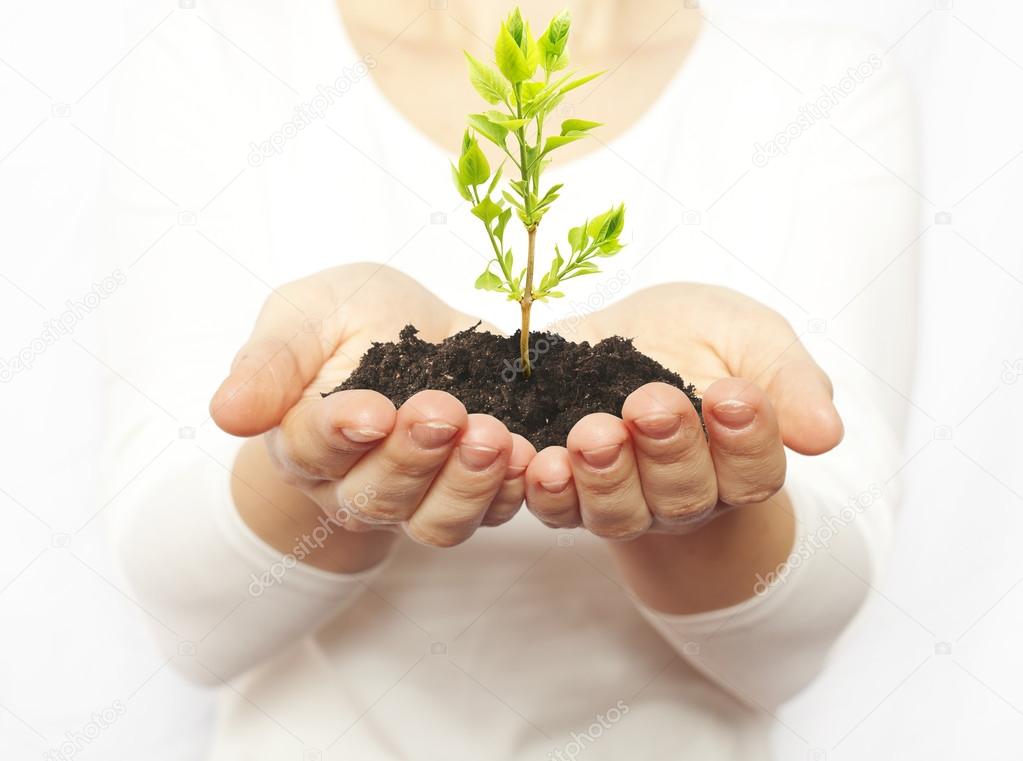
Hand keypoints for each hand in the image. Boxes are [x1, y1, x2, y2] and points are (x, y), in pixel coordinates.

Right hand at [211, 264, 534, 550]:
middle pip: (376, 495)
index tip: (370, 410)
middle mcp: (354, 482)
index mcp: (304, 439)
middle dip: (412, 457)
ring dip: (466, 484)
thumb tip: (225, 413)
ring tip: (493, 438)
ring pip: (435, 520)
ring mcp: (415, 495)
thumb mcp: (306, 313)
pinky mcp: (469, 492)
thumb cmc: (347, 319)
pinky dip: (509, 489)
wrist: (413, 330)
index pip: (312, 449)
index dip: (339, 435)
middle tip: (444, 413)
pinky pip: (489, 513)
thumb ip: (270, 360)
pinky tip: (527, 455)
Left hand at [522, 283, 842, 539]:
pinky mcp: (568, 491)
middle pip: (685, 496)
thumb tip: (826, 434)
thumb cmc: (700, 335)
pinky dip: (547, 490)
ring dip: (605, 476)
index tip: (732, 393)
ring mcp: (624, 499)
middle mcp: (684, 494)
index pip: (754, 472)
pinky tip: (538, 461)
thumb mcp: (751, 337)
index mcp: (739, 463)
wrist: (625, 332)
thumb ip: (790, 380)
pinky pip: (557, 509)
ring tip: (592, 434)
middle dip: (669, 451)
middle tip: (652, 404)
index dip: (746, 440)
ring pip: (619, 513)